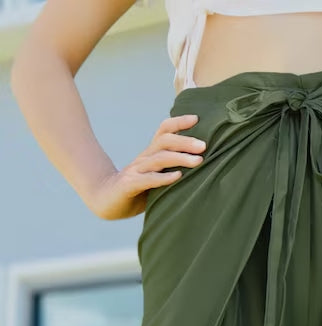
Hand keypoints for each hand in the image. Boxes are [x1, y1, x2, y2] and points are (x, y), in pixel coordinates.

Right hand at [84, 114, 205, 220]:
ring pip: (159, 159)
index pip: (164, 131)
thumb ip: (173, 169)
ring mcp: (136, 170)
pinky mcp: (131, 185)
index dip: (178, 123)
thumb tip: (202, 164)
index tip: (197, 118)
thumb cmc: (139, 190)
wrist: (107, 200)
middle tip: (203, 145)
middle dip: (184, 141)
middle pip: (164, 142)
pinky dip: (163, 177)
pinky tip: (178, 176)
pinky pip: (148, 179)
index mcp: (151, 154)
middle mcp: (144, 158)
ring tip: (198, 161)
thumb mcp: (158, 176)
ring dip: (179, 158)